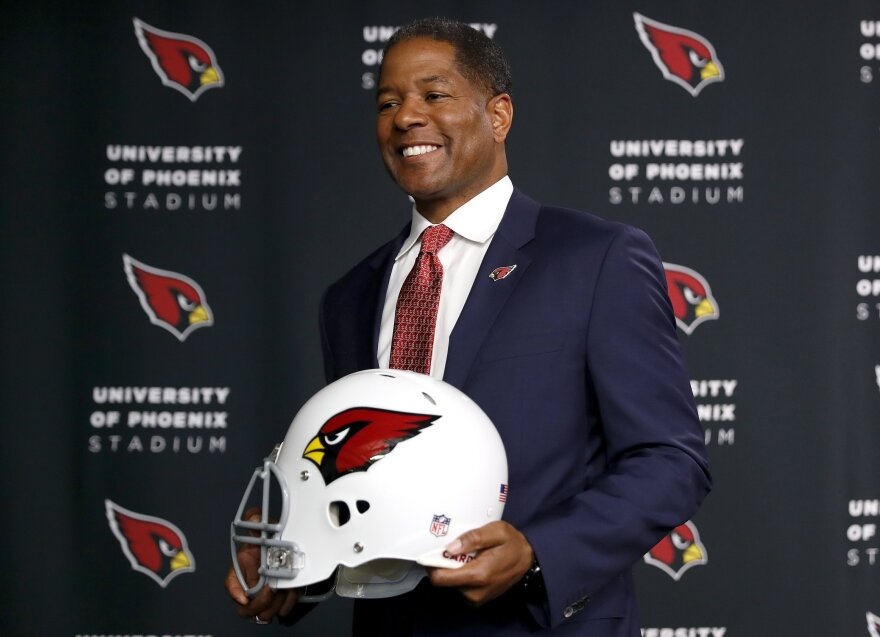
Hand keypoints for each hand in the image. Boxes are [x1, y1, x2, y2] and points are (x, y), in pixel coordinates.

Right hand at [225, 508, 298, 622]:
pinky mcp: (282, 596)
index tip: (245, 598)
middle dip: (259, 603)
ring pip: (264, 612)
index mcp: (242, 569)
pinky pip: (282, 609)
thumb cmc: (270, 535)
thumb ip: (254, 517)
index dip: (237, 594)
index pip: (232, 586)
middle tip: (271, 590)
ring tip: (283, 591)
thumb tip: (254, 518)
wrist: (287, 543)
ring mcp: (266, 593)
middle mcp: (252, 584)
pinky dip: (286, 605)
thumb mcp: (262, 523)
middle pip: (248, 608)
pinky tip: (291, 594)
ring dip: (273, 606)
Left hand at [427, 520, 533, 605]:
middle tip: (457, 548)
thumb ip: (473, 538)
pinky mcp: (478, 599)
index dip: (432, 564)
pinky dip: (461, 574)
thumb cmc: (512, 543)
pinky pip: (460, 587)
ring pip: (451, 584)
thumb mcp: (496, 531)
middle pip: (444, 581)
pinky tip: (472, 563)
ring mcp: (477, 598)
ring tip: (468, 554)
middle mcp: (476, 592)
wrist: (528, 559)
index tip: (434, 551)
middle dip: (445, 564)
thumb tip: (450, 548)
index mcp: (479, 575)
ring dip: (454, 569)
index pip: (440, 579)